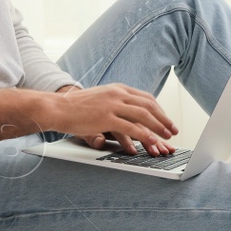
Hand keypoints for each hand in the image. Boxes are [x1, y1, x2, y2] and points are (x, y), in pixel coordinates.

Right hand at [45, 84, 176, 155]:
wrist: (57, 107)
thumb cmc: (77, 107)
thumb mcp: (101, 99)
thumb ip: (116, 104)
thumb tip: (129, 113)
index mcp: (118, 89)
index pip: (146, 98)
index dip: (160, 110)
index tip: (167, 120)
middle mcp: (118, 94)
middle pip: (149, 105)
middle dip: (164, 119)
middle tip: (173, 130)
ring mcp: (112, 104)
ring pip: (143, 115)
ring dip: (158, 126)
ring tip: (167, 137)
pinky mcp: (106, 117)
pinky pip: (131, 127)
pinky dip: (145, 134)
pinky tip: (152, 141)